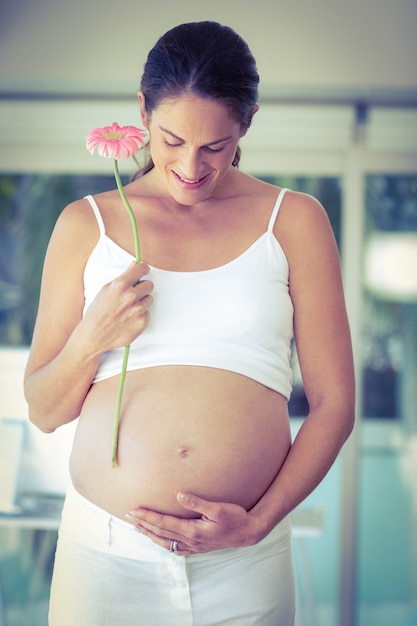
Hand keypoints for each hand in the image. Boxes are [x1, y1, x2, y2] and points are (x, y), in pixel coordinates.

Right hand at [84, 261, 152, 350]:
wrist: (94, 335)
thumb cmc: (97, 312)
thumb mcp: (106, 290)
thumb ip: (123, 278)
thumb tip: (134, 265)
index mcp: (120, 285)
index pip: (141, 269)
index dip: (143, 270)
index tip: (143, 271)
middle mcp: (130, 297)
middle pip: (149, 285)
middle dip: (142, 288)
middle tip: (133, 294)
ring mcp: (137, 310)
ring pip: (149, 299)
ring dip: (141, 302)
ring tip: (128, 309)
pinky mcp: (141, 322)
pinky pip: (147, 313)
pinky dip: (140, 315)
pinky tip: (128, 319)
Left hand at [126, 493, 262, 555]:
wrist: (248, 533)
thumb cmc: (235, 518)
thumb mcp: (218, 507)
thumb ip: (197, 502)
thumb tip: (179, 495)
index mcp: (192, 531)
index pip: (164, 523)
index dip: (148, 516)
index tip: (134, 511)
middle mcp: (190, 541)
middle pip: (161, 533)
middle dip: (144, 524)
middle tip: (129, 518)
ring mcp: (194, 546)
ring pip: (166, 542)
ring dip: (151, 534)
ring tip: (139, 528)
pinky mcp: (199, 547)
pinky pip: (177, 549)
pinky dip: (165, 544)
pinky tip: (162, 542)